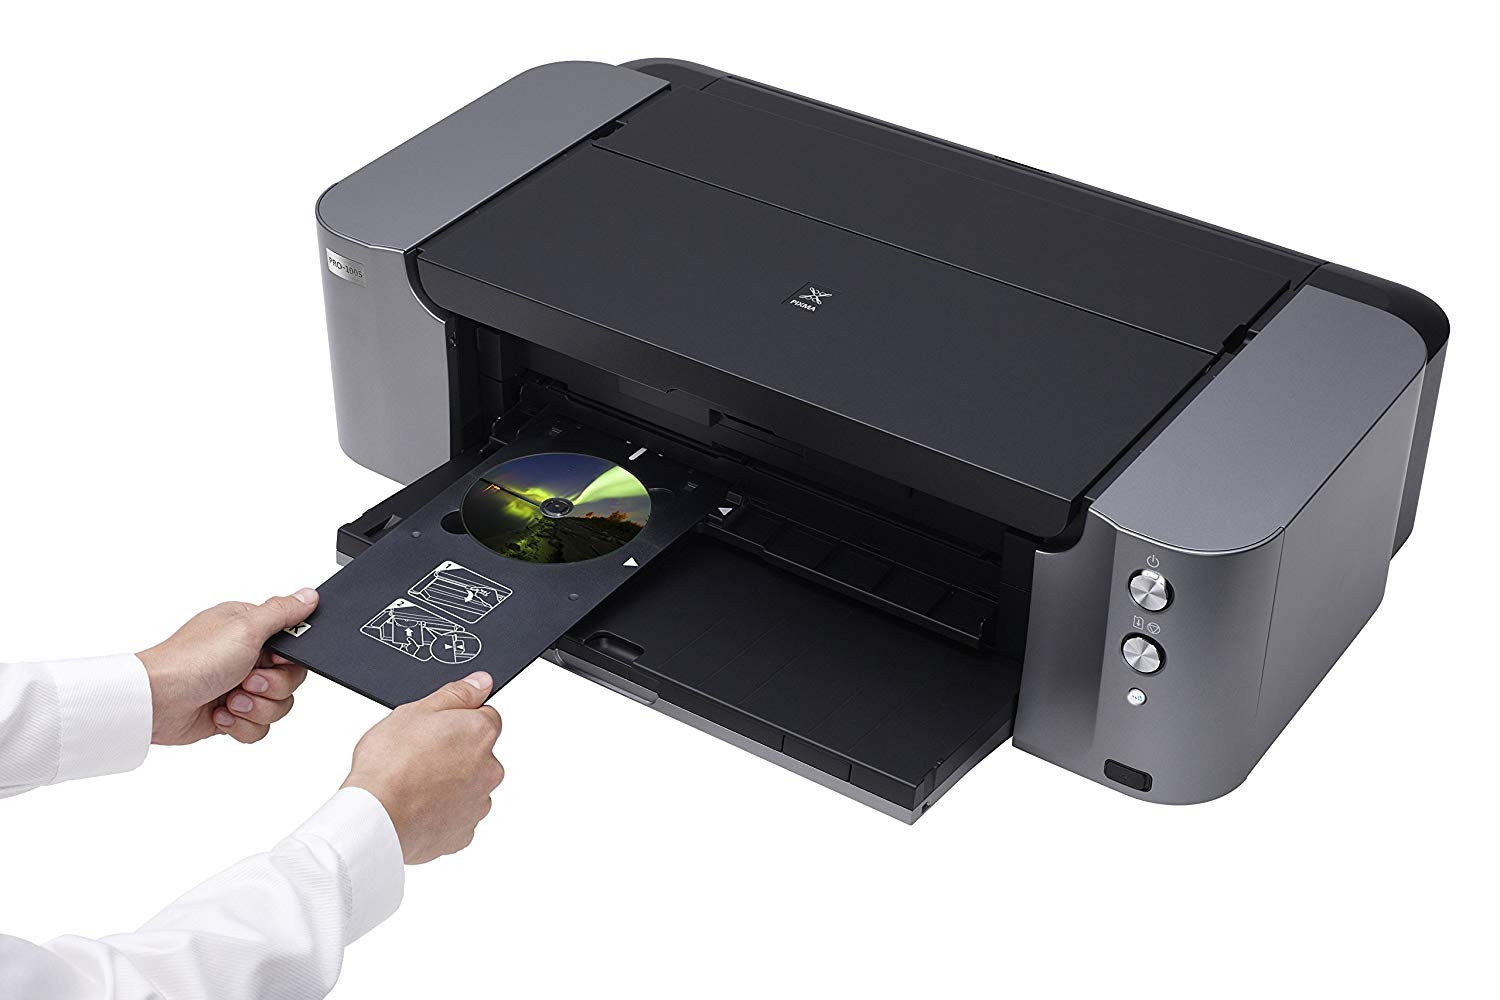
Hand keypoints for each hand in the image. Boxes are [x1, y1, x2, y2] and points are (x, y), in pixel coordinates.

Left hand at [137, 590, 316, 745]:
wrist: (156, 702)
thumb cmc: (191, 661)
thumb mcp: (245, 627)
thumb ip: (282, 612)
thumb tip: (309, 595)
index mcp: (250, 630)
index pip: (294, 647)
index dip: (289, 660)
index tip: (273, 660)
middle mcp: (246, 657)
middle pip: (290, 680)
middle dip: (271, 687)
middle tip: (246, 680)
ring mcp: (238, 687)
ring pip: (277, 706)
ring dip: (255, 708)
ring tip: (229, 699)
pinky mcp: (230, 714)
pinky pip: (258, 728)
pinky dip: (241, 725)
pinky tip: (220, 713)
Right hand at [342, 672, 504, 863]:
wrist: (375, 818)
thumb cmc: (390, 765)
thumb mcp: (415, 711)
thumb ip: (456, 694)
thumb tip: (482, 682)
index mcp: (481, 734)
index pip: (486, 717)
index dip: (458, 721)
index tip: (436, 729)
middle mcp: (489, 770)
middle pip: (478, 754)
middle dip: (455, 754)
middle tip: (419, 757)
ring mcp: (478, 804)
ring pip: (468, 787)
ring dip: (449, 785)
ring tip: (413, 785)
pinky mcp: (463, 834)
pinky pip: (457, 817)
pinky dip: (441, 813)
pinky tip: (416, 807)